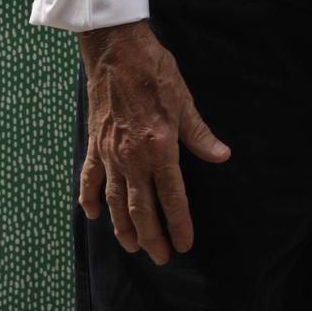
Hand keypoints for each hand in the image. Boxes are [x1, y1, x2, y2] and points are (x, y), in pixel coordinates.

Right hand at [77, 21, 230, 264]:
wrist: (117, 52)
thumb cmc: (155, 72)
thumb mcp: (185, 101)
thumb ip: (200, 135)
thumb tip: (222, 156)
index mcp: (160, 148)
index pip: (171, 196)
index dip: (179, 223)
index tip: (184, 244)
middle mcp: (132, 158)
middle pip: (141, 209)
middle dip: (152, 237)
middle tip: (161, 258)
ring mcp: (109, 154)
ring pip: (114, 202)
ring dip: (123, 228)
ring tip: (133, 247)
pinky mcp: (94, 145)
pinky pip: (89, 180)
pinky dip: (90, 200)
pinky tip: (94, 216)